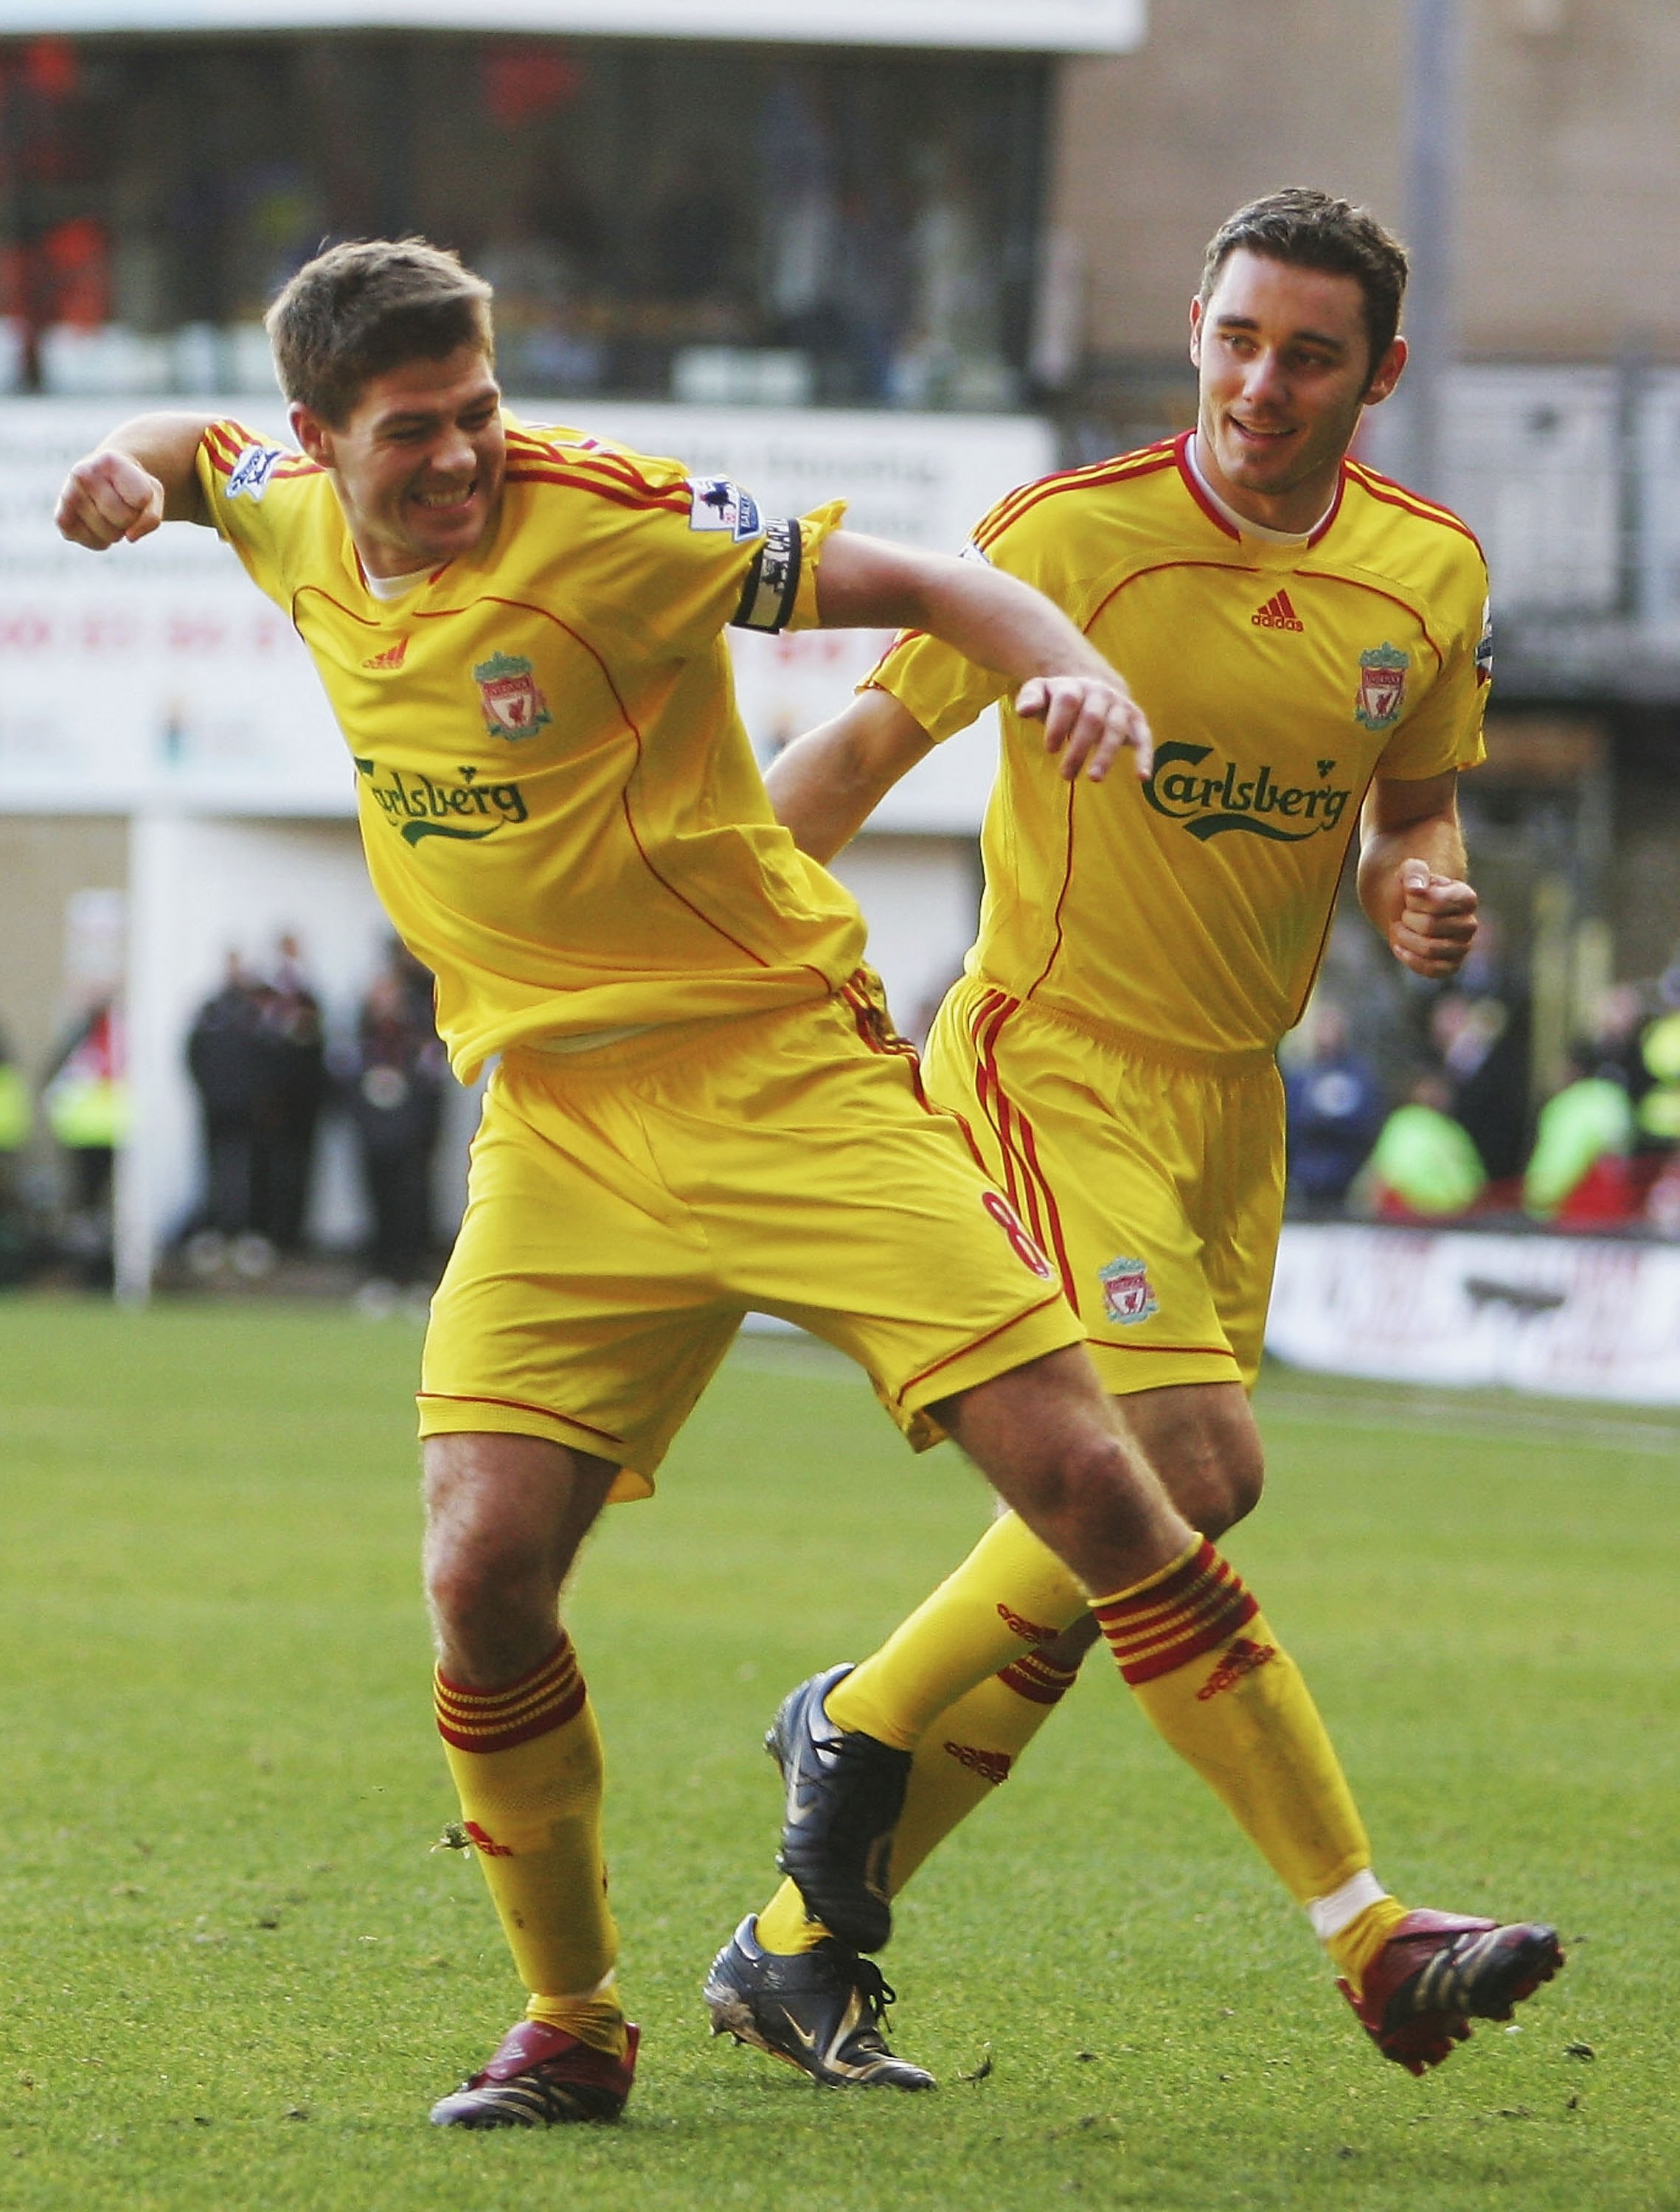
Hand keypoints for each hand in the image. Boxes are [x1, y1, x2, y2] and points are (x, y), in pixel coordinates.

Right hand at [55, 449, 166, 550]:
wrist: (102, 481)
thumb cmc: (131, 486)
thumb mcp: (152, 493)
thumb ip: (151, 517)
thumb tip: (130, 537)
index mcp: (109, 460)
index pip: (141, 499)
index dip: (144, 501)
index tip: (133, 489)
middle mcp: (82, 473)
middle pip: (125, 519)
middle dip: (130, 518)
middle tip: (121, 503)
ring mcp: (68, 496)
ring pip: (111, 535)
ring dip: (117, 531)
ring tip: (108, 511)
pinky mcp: (62, 519)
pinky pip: (95, 543)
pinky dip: (103, 541)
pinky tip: (97, 523)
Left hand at [1015, 674, 1152, 784]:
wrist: (1092, 689)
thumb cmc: (1059, 700)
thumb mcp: (1042, 693)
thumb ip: (1031, 698)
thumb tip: (1023, 711)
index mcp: (1075, 686)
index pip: (1067, 701)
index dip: (1058, 725)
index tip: (1051, 749)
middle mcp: (1101, 693)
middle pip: (1092, 718)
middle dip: (1079, 747)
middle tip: (1066, 775)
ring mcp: (1120, 706)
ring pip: (1116, 729)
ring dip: (1106, 754)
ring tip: (1094, 778)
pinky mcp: (1137, 721)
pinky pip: (1144, 738)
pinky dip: (1145, 757)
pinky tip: (1142, 777)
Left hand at [1390, 858, 1477, 977]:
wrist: (1407, 912)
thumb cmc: (1413, 890)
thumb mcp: (1411, 871)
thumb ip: (1414, 871)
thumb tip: (1416, 889)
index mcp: (1467, 898)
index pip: (1437, 902)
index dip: (1414, 900)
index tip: (1410, 896)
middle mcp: (1470, 924)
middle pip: (1430, 926)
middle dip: (1407, 919)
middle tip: (1405, 914)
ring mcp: (1463, 947)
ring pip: (1430, 949)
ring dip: (1405, 938)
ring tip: (1401, 929)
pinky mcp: (1451, 966)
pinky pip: (1432, 970)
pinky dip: (1410, 958)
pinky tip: (1400, 946)